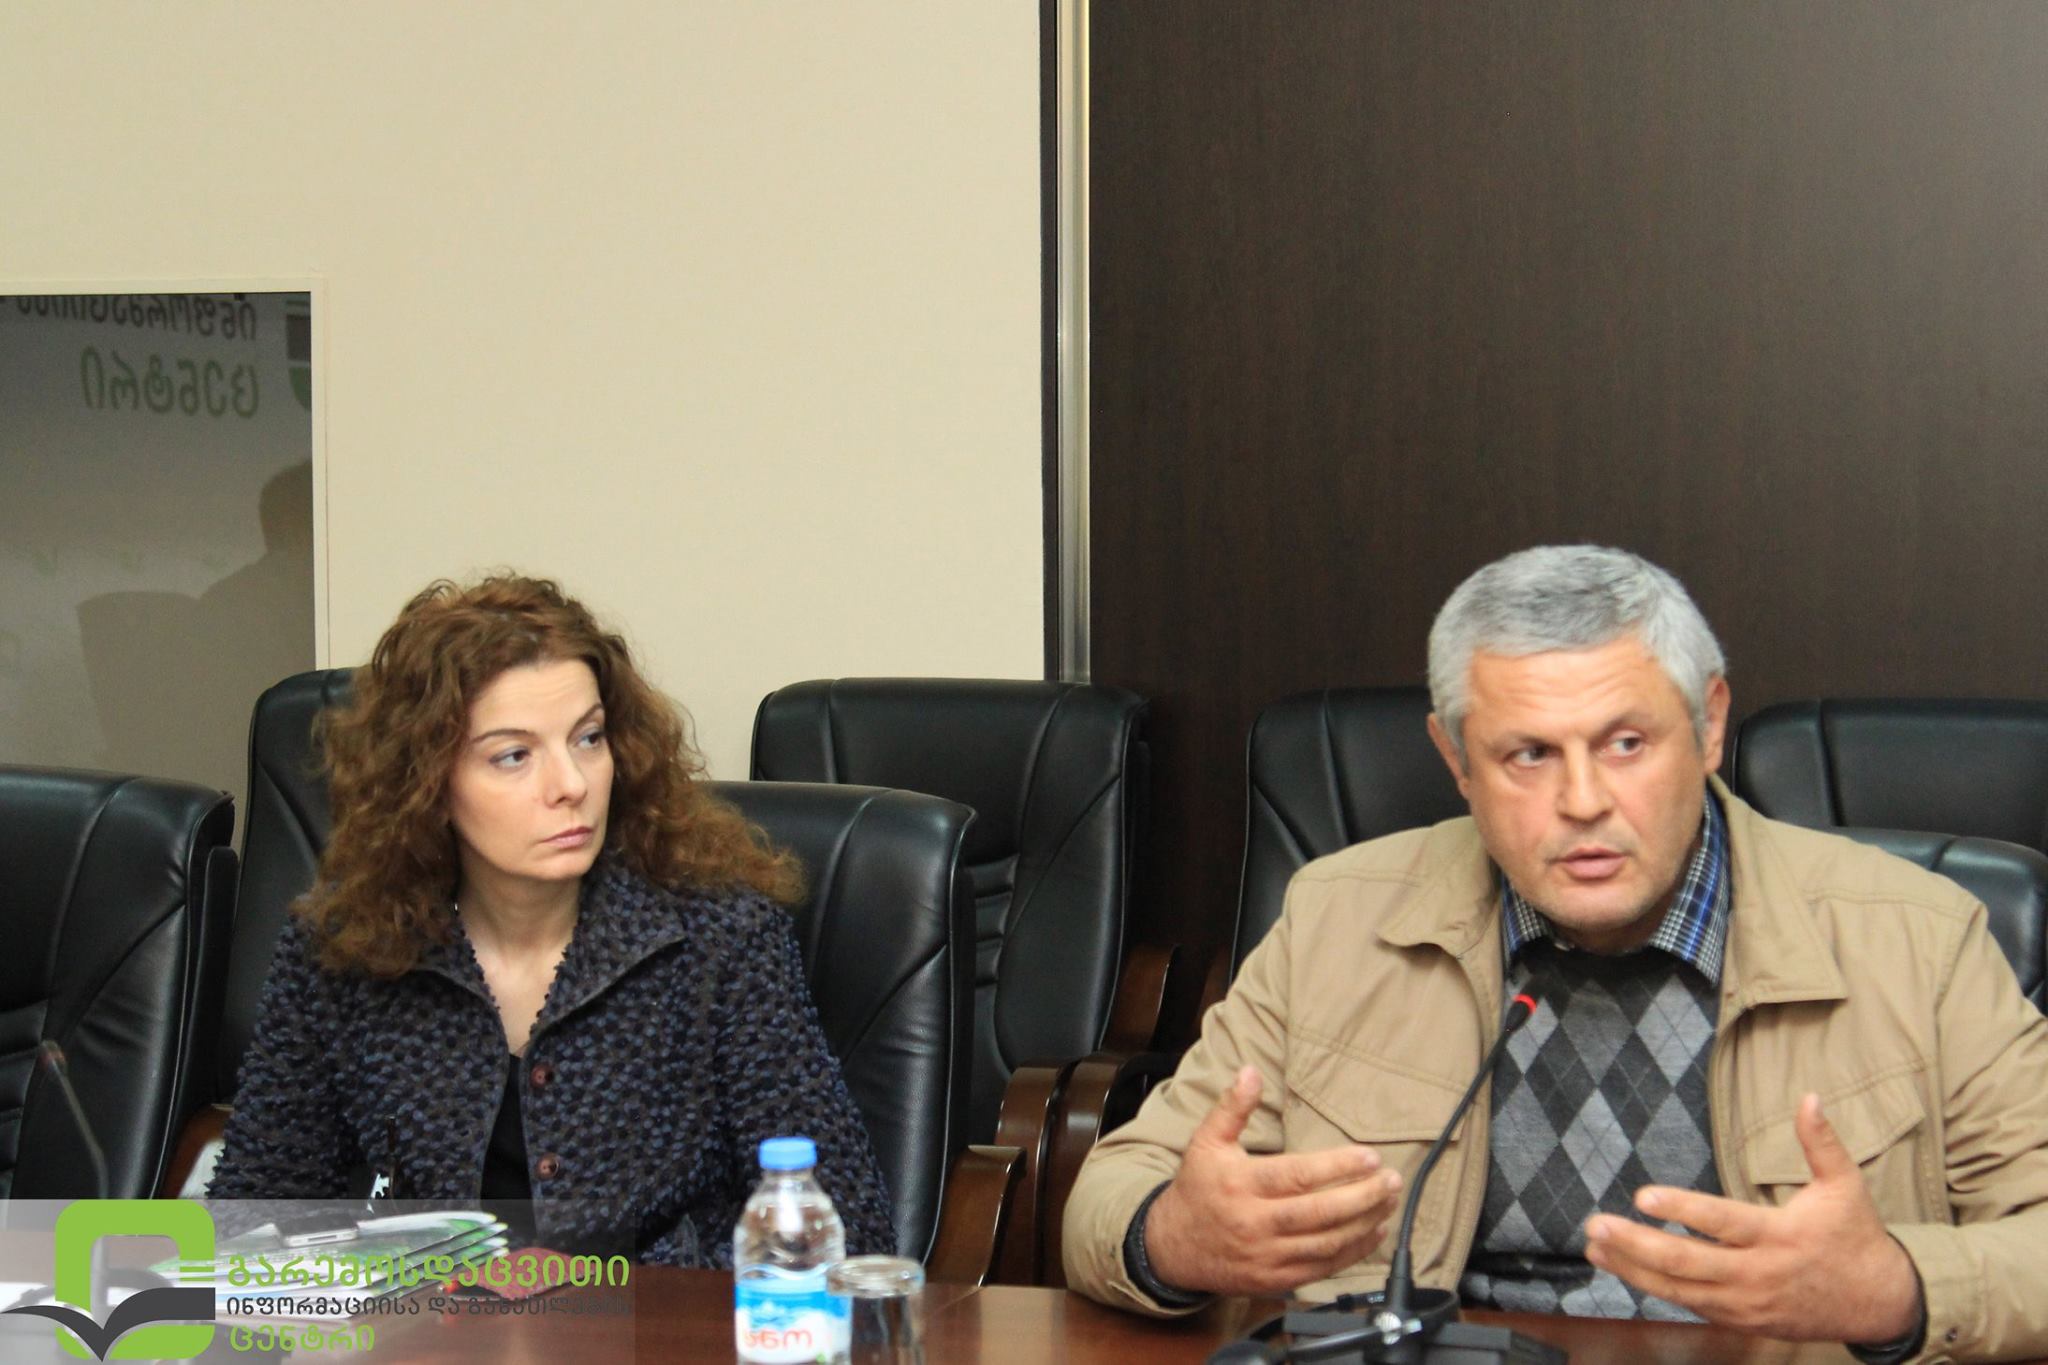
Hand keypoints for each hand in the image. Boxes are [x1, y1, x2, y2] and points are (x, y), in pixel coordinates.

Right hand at [1145, 1065, 1402, 1295]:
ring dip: (1364, 1223)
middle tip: (1392, 1180)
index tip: (1370, 1156)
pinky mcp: (1274, 1279)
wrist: (1172, 1247)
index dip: (1337, 1167)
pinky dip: (1352, 1253)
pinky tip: (1373, 1233)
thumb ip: (1232, 1107)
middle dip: (1362, 1197)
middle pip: (1318, 1213)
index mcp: (1240, 1185)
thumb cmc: (1197, 1188)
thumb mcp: (1206, 1141)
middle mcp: (1254, 1223)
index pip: (1297, 1176)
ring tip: (1389, 1202)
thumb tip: (1250, 1071)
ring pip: (1325, 1243)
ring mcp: (1266, 1255)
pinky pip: (1321, 1269)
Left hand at [1584, 1093, 1920, 1343]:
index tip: (1642, 1196)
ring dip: (1632, 1267)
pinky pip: (1690, 1304)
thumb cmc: (1855, 1237)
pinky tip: (1622, 1267)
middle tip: (1596, 1224)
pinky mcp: (1741, 1320)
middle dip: (1636, 1244)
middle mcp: (1758, 1273)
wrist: (1879, 1304)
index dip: (1682, 1210)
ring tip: (1594, 1245)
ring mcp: (1747, 1302)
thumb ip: (1822, 1142)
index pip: (1722, 1222)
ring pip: (1680, 1289)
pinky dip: (1653, 1287)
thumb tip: (1810, 1096)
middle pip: (1688, 1262)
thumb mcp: (1845, 1186)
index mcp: (1780, 1235)